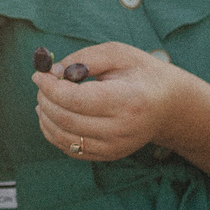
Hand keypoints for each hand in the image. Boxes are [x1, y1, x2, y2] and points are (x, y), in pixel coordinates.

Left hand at [33, 43, 181, 162]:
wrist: (169, 106)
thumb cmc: (143, 74)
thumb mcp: (119, 54)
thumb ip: (85, 58)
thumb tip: (52, 71)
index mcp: (129, 101)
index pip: (77, 100)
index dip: (51, 88)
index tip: (39, 74)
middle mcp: (122, 129)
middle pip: (66, 120)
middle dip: (46, 99)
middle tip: (42, 83)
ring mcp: (115, 147)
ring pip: (64, 137)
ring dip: (46, 116)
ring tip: (44, 97)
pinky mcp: (108, 156)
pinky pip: (70, 149)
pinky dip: (53, 131)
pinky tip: (51, 114)